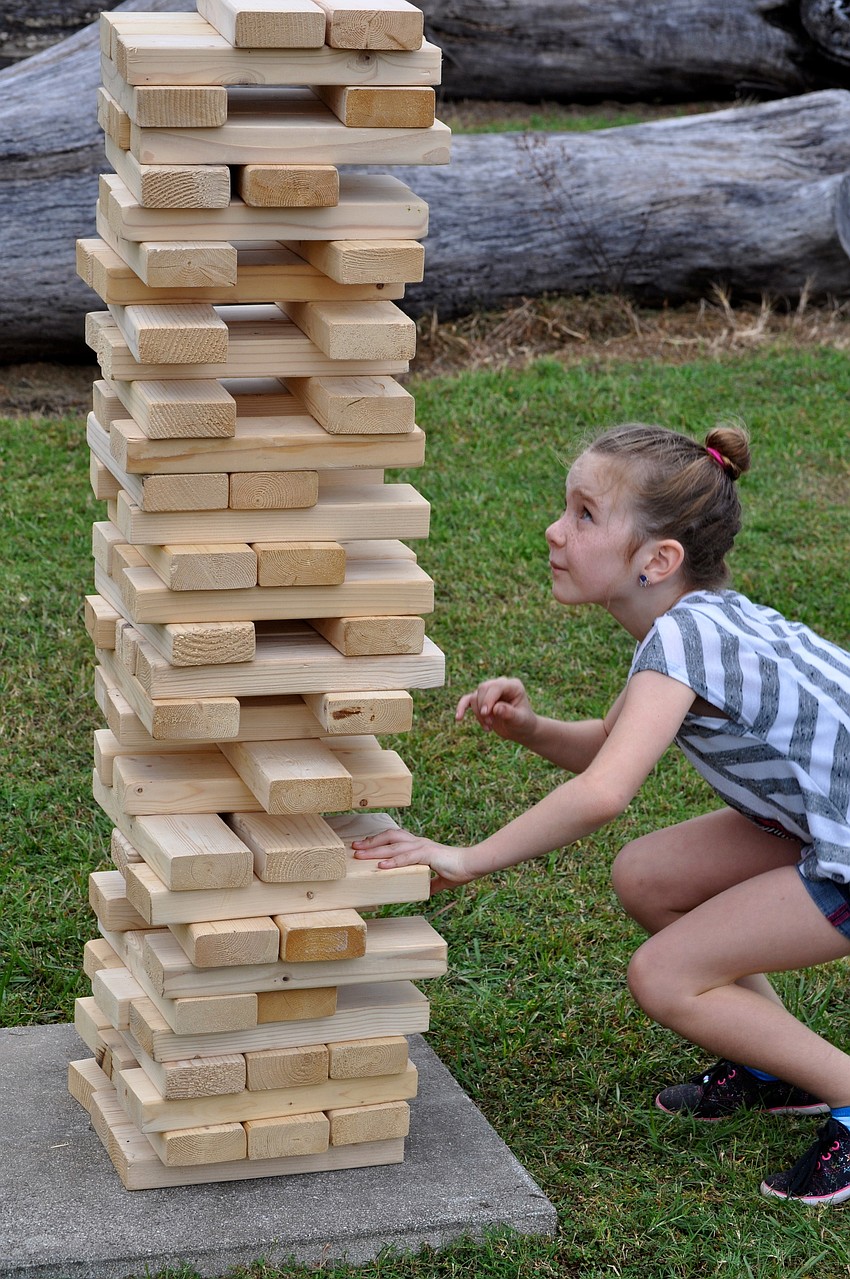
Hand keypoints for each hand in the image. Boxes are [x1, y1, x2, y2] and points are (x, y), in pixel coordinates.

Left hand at [352, 827, 474, 893]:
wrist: (474, 864)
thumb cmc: (460, 870)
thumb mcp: (441, 880)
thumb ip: (432, 883)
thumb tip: (426, 892)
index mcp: (420, 847)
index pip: (394, 840)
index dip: (378, 842)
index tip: (364, 847)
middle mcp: (418, 843)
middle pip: (389, 837)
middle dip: (370, 842)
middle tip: (354, 848)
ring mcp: (422, 847)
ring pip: (394, 845)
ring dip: (375, 850)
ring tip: (360, 855)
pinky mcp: (428, 854)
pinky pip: (407, 857)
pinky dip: (393, 860)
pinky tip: (381, 865)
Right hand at [455, 677, 536, 743]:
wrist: (520, 729)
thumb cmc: (523, 723)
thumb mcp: (520, 720)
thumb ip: (509, 713)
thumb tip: (496, 708)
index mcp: (513, 686)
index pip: (496, 686)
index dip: (488, 698)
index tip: (485, 713)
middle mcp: (500, 685)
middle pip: (483, 689)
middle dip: (483, 707)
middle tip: (490, 724)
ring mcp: (490, 692)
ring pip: (475, 697)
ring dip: (478, 714)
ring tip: (488, 728)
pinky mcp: (481, 700)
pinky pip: (467, 700)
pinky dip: (461, 708)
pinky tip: (458, 719)